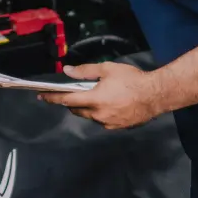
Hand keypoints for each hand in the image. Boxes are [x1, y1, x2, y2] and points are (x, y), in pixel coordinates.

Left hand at [38, 62, 162, 129]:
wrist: (156, 94)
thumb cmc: (131, 79)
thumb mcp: (107, 69)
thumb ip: (85, 71)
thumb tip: (67, 71)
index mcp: (94, 100)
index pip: (67, 100)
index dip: (52, 98)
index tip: (41, 96)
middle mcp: (98, 115)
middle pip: (77, 110)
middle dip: (72, 102)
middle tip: (75, 92)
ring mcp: (108, 123)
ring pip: (90, 116)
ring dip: (87, 107)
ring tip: (96, 95)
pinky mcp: (117, 127)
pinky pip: (102, 120)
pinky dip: (100, 113)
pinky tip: (109, 104)